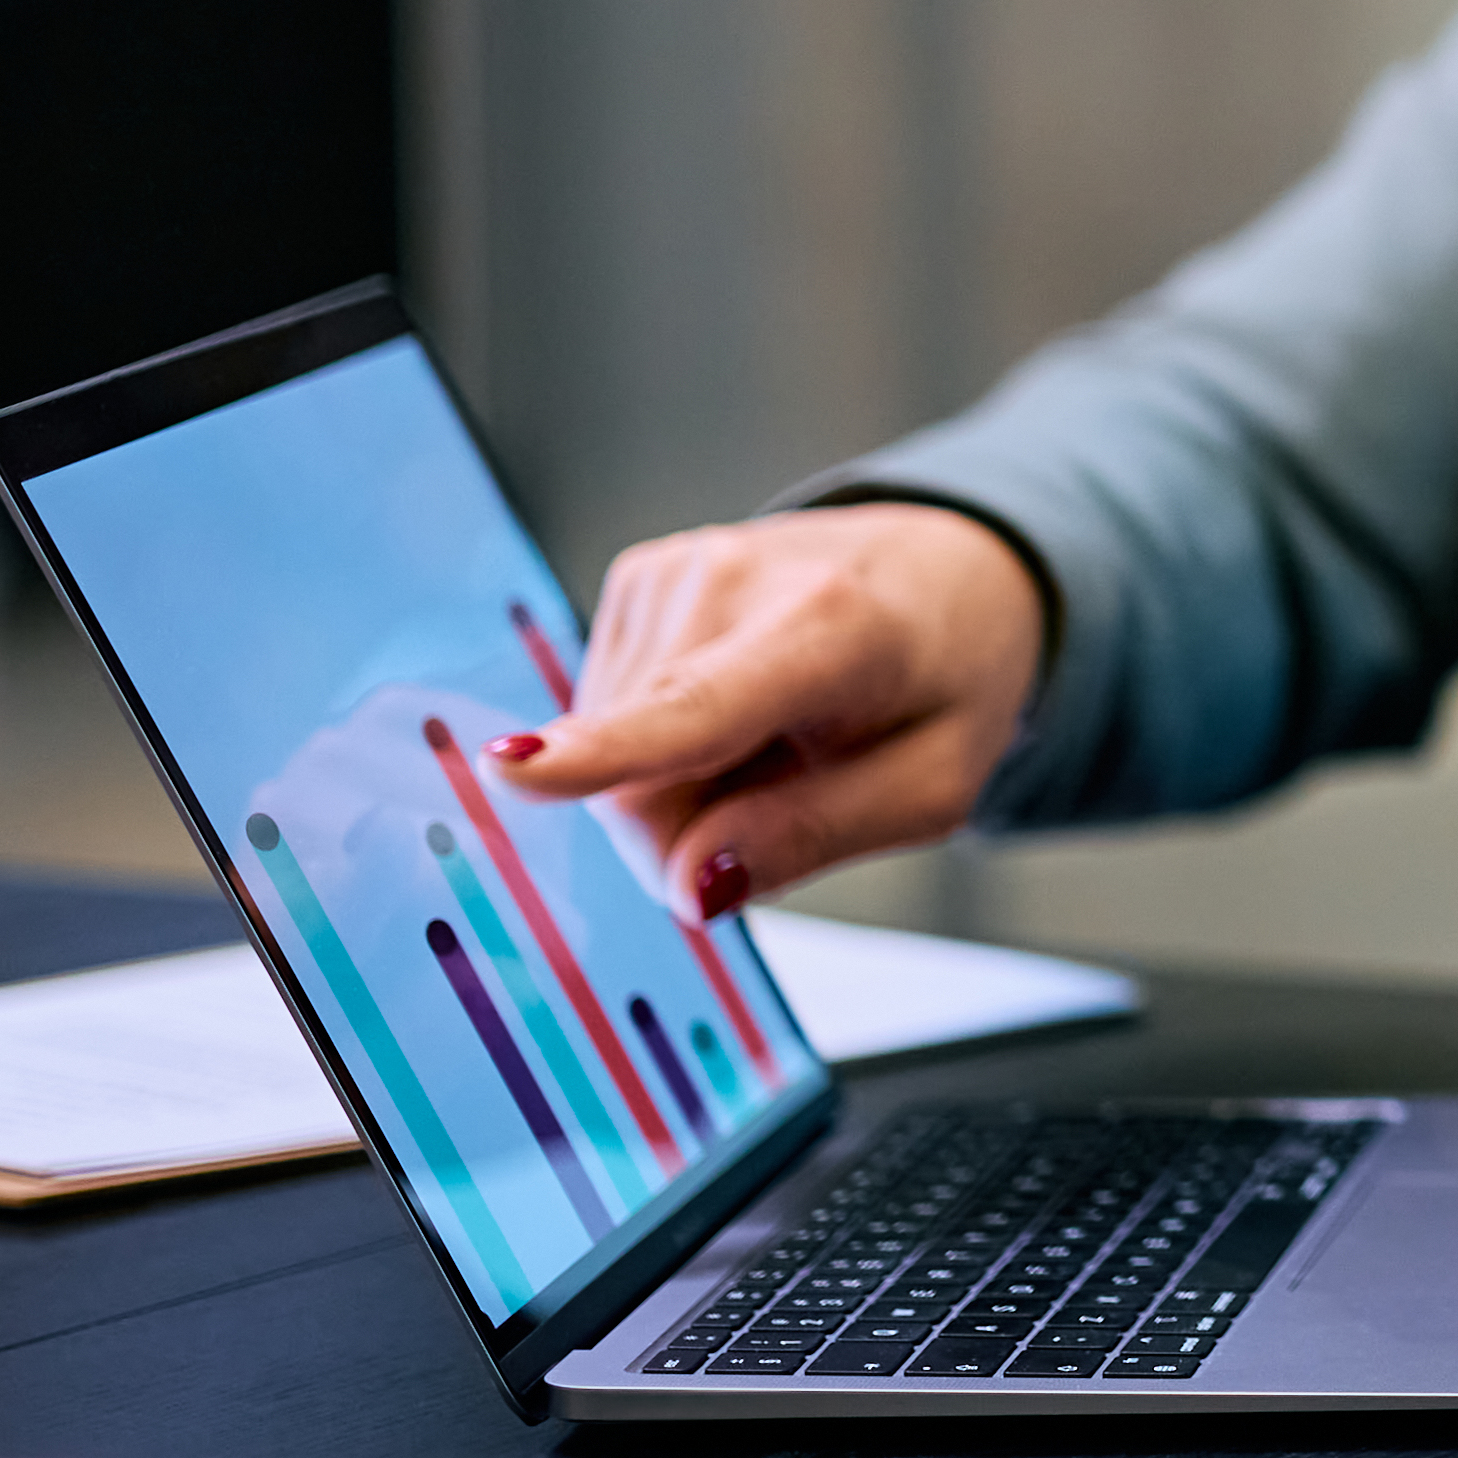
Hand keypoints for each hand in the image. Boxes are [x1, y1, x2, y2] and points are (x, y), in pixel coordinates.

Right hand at [492, 502, 1046, 917]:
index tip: (509, 771)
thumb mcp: (932, 785)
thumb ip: (813, 835)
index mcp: (831, 628)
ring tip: (775, 734)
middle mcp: (734, 580)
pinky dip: (665, 740)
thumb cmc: (946, 678)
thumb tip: (688, 888)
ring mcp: (673, 571)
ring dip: (683, 782)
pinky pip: (608, 718)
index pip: (697, 707)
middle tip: (789, 792)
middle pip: (639, 781)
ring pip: (609, 757)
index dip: (602, 753)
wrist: (948, 569)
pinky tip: (737, 709)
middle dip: (691, 833)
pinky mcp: (636, 578)